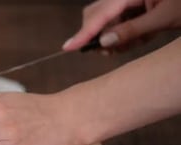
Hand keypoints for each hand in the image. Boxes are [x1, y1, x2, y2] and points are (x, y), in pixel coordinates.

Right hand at [63, 0, 180, 51]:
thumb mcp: (164, 18)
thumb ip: (133, 29)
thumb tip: (104, 42)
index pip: (101, 14)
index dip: (84, 32)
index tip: (68, 47)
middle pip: (97, 14)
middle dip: (99, 34)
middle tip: (110, 51)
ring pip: (107, 20)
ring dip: (115, 37)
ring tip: (136, 42)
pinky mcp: (135, 5)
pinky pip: (119, 21)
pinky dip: (126, 34)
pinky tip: (142, 36)